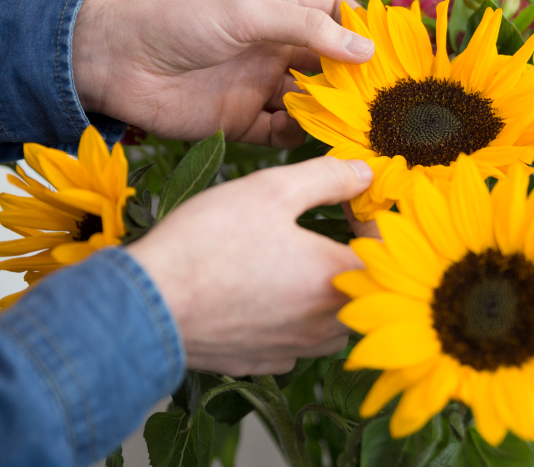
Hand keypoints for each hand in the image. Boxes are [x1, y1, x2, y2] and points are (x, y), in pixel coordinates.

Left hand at [72, 0, 374, 148]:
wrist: (113, 62)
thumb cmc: (177, 20)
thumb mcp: (248, 11)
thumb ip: (308, 28)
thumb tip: (366, 49)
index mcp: (279, 13)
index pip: (336, 18)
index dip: (365, 32)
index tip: (396, 53)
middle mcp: (276, 50)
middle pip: (331, 67)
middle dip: (356, 81)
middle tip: (385, 99)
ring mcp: (260, 88)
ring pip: (313, 104)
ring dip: (332, 113)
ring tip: (356, 125)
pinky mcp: (243, 124)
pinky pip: (284, 134)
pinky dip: (300, 136)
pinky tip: (312, 136)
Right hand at [125, 156, 372, 375]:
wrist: (146, 308)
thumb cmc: (208, 244)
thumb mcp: (272, 190)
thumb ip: (329, 177)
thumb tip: (367, 172)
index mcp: (338, 278)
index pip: (386, 251)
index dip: (373, 218)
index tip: (348, 200)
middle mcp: (327, 323)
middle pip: (367, 289)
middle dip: (354, 254)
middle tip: (329, 226)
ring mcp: (297, 349)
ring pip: (336, 320)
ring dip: (328, 290)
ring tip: (299, 260)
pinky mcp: (265, 362)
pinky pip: (299, 339)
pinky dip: (295, 316)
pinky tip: (266, 292)